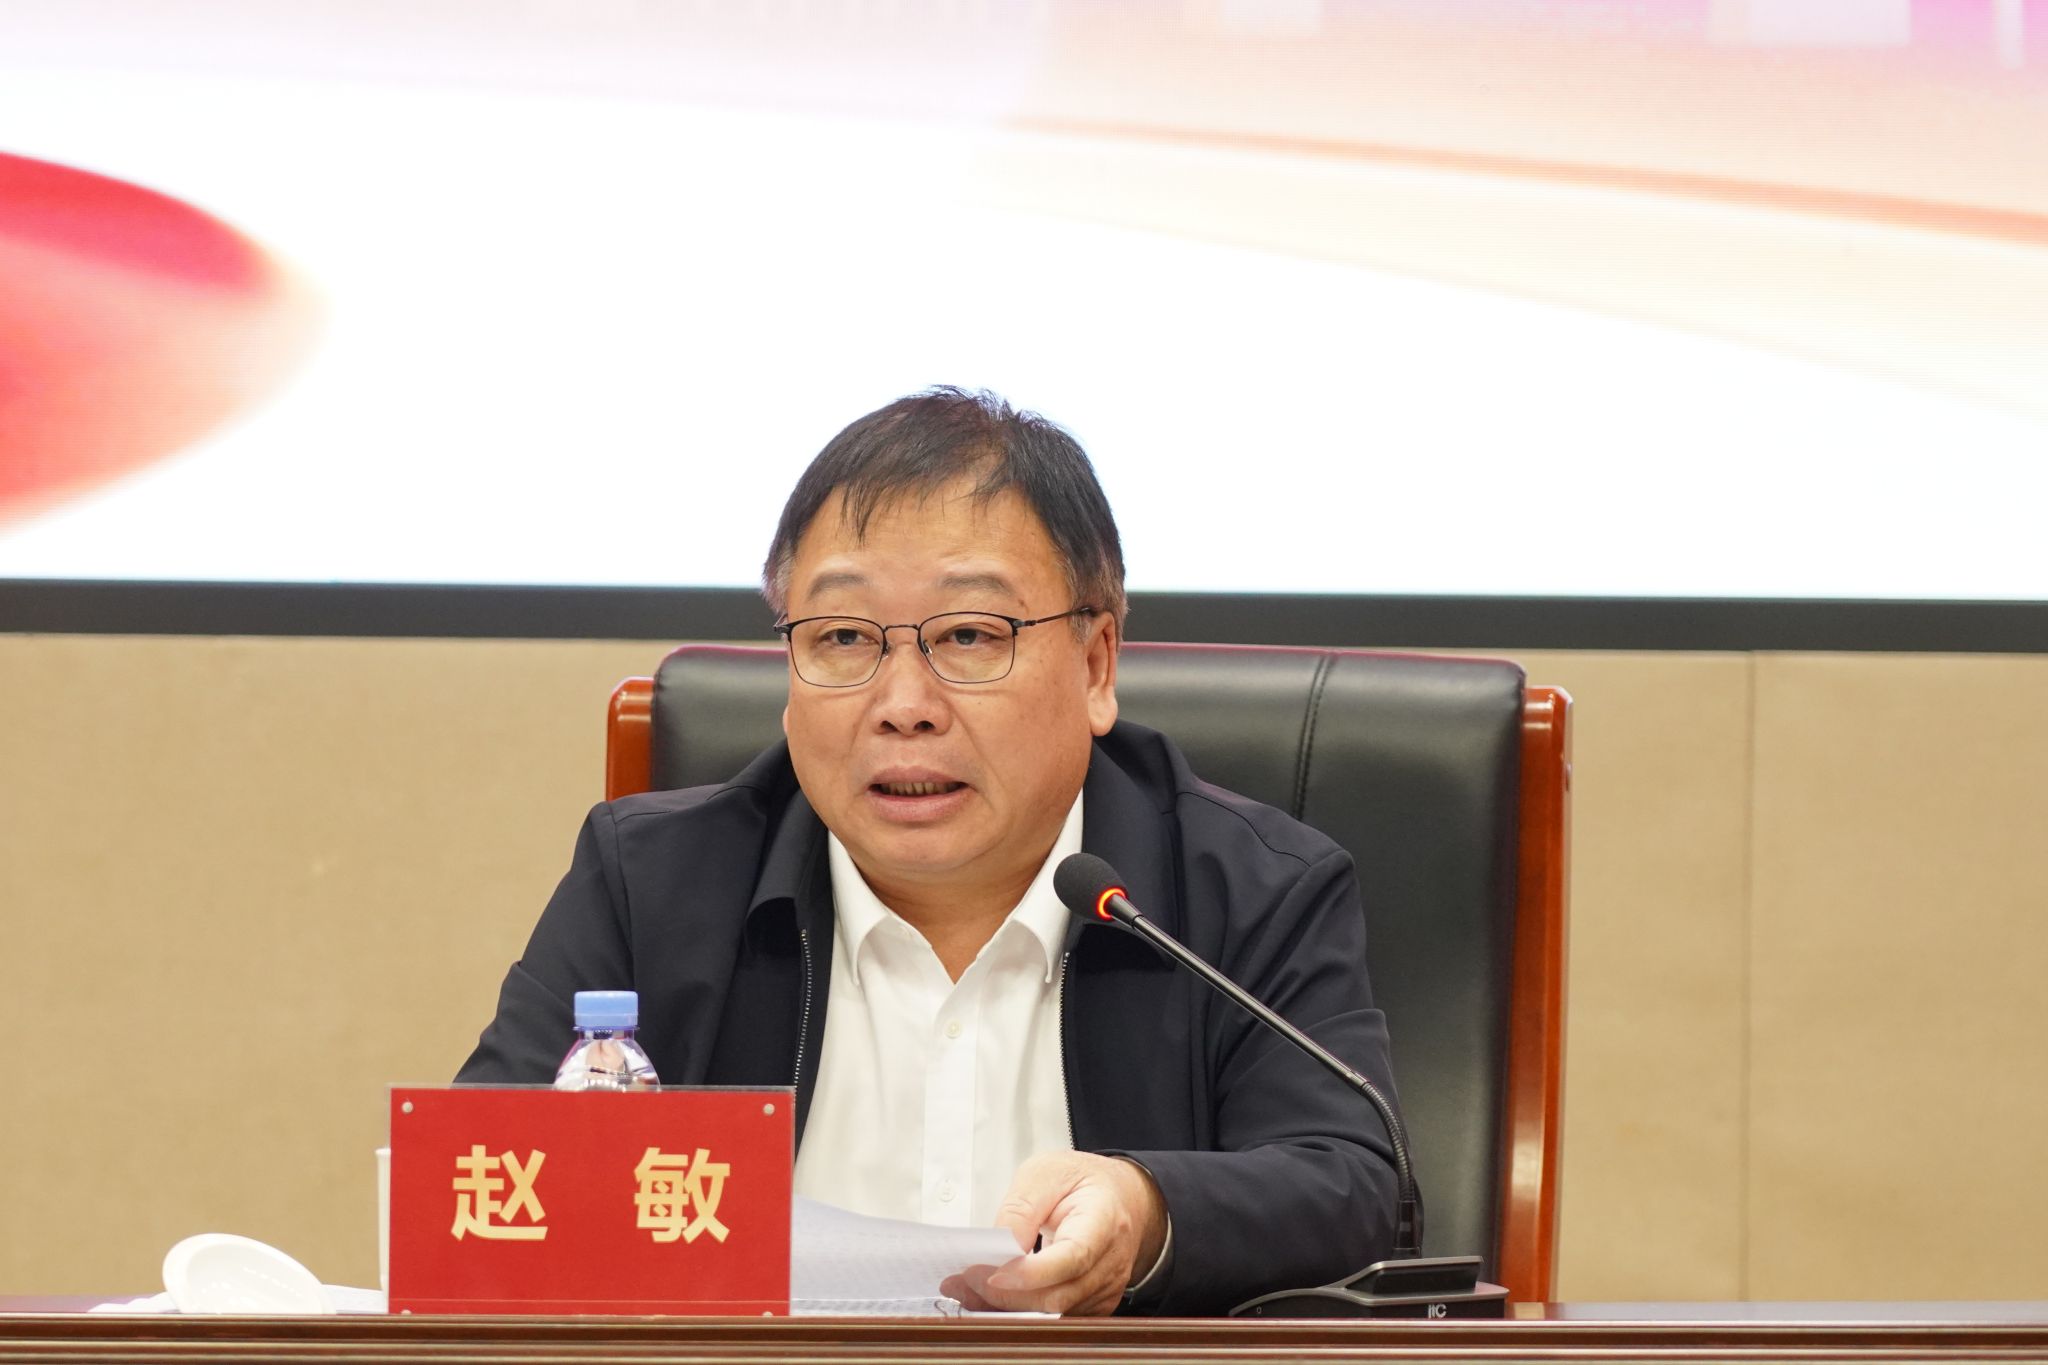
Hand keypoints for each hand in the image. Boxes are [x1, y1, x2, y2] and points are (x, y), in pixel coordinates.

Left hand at [941, 1151, 1166, 1316]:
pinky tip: (992, 1296)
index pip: (1072, 1257)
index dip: (1031, 1273)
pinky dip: (1019, 1310)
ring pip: (1053, 1314)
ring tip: (967, 1287)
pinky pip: (1054, 1318)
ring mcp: (1106, 1288)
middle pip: (1058, 1295)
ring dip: (1007, 1306)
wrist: (1119, 1197)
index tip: (992, 1272)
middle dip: (1006, 1294)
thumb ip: (1021, 1208)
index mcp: (1104, 1219)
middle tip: (964, 1279)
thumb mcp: (1046, 1173)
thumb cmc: (1082, 1182)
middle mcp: (1111, 1261)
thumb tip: (999, 1248)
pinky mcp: (1094, 1304)